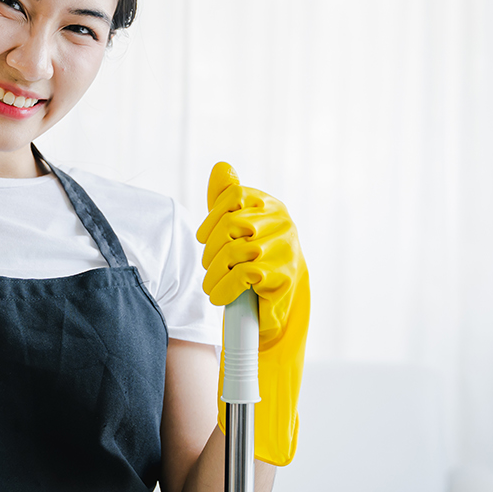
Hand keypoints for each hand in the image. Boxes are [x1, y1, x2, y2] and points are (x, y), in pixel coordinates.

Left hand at [196, 162, 309, 464]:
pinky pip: (245, 273)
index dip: (213, 217)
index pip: (234, 195)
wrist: (274, 325)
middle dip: (212, 249)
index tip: (205, 238)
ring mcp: (286, 250)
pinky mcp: (284, 278)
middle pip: (232, 222)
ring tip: (215, 288)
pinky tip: (222, 297)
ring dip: (216, 272)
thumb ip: (228, 201)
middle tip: (211, 269)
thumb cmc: (252, 277)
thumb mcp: (237, 235)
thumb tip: (221, 166)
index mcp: (271, 207)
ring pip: (237, 249)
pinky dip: (226, 288)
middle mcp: (283, 224)